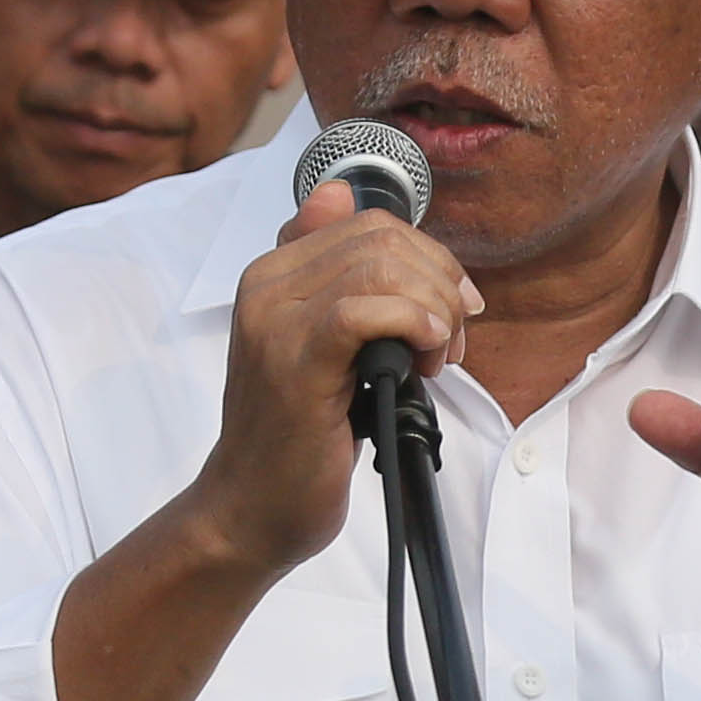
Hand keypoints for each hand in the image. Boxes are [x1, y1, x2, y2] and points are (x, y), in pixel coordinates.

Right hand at [178, 182, 480, 580]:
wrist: (252, 507)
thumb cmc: (296, 436)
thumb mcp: (325, 345)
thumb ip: (336, 276)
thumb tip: (340, 193)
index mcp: (272, 271)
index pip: (368, 223)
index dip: (427, 259)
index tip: (447, 312)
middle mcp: (266, 284)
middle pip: (382, 239)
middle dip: (438, 284)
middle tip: (447, 344)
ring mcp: (276, 321)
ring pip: (381, 267)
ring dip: (433, 310)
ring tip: (433, 360)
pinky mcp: (296, 361)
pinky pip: (367, 309)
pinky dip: (414, 325)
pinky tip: (422, 360)